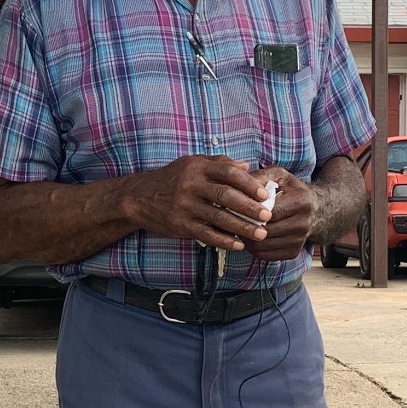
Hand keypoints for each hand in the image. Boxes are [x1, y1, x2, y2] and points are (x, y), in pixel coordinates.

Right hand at [124, 155, 270, 250]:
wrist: (139, 197)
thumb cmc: (171, 179)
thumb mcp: (192, 163)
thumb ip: (219, 163)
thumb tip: (247, 166)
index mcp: (197, 167)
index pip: (228, 173)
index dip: (248, 183)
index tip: (264, 194)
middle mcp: (191, 185)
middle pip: (226, 196)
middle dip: (249, 207)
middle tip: (267, 216)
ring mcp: (185, 206)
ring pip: (218, 218)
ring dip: (242, 227)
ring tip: (260, 233)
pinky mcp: (180, 225)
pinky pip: (206, 234)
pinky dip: (224, 240)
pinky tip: (238, 244)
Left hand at [244, 166, 314, 260]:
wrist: (316, 209)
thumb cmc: (291, 189)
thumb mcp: (279, 176)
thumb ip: (260, 177)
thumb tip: (240, 183)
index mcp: (301, 201)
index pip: (271, 212)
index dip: (251, 211)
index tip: (235, 206)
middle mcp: (304, 223)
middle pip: (267, 231)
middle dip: (246, 226)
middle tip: (230, 220)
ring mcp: (300, 240)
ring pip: (265, 246)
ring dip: (247, 239)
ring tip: (236, 228)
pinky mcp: (294, 252)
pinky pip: (268, 256)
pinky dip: (254, 249)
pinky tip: (247, 238)